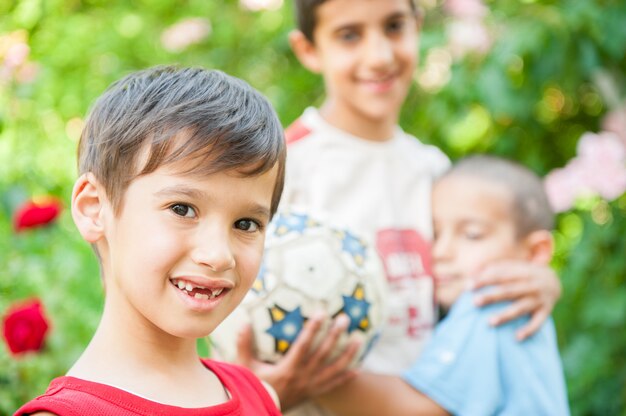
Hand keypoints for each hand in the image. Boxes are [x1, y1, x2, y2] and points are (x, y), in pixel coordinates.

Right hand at [235, 312, 359, 410]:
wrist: (259, 410)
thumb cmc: (251, 386)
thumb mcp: (244, 367)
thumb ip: (244, 345)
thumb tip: (244, 322)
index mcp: (287, 369)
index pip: (304, 345)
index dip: (313, 328)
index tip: (322, 313)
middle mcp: (303, 377)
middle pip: (323, 354)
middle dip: (335, 335)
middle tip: (345, 319)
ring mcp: (310, 387)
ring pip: (334, 369)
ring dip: (348, 354)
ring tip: (359, 339)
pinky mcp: (313, 393)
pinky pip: (333, 385)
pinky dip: (346, 377)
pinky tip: (358, 369)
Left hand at [471, 260, 561, 340]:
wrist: (555, 280)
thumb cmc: (524, 274)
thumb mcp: (513, 266)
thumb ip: (494, 268)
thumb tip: (472, 273)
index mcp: (522, 272)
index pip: (500, 275)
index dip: (484, 280)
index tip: (469, 286)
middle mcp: (531, 285)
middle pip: (508, 291)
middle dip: (491, 296)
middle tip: (475, 302)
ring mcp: (539, 299)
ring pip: (521, 308)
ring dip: (506, 315)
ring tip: (490, 322)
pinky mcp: (546, 311)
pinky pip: (538, 322)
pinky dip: (529, 330)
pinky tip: (517, 337)